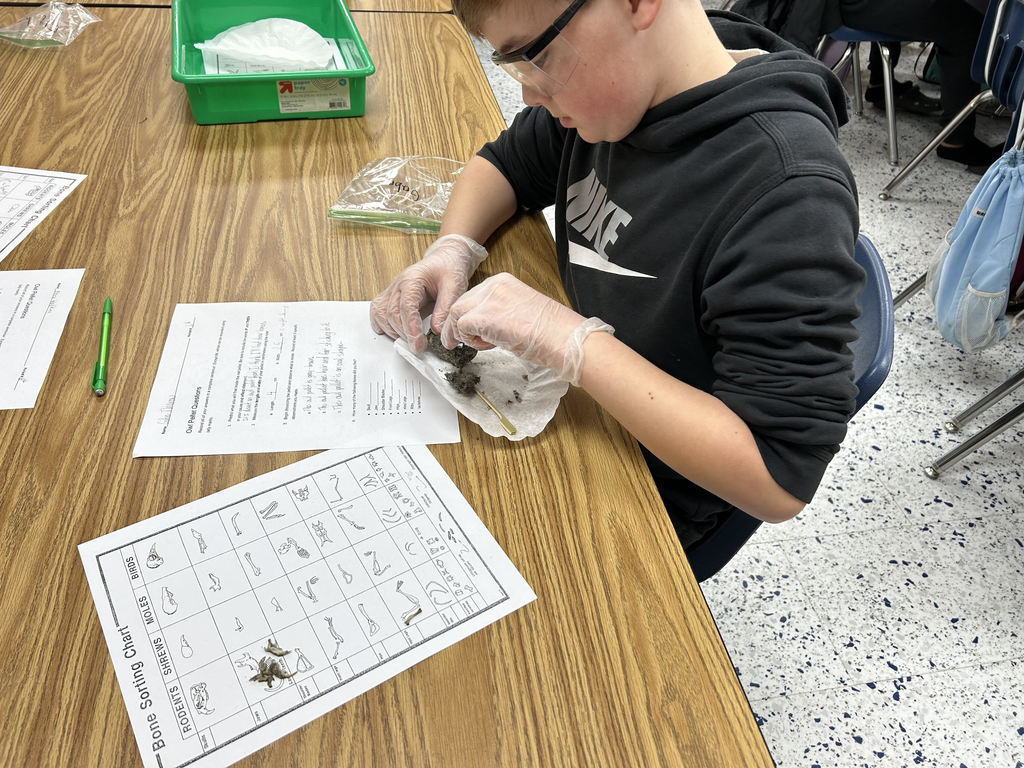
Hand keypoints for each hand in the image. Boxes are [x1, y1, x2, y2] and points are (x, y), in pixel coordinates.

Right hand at [369, 234, 486, 352]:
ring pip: (380, 314)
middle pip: (391, 313)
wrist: (443, 260)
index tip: (418, 344)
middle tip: (419, 347)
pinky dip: (381, 325)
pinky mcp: (390, 297)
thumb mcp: (454, 287)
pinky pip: (377, 312)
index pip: (405, 306)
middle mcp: (397, 284)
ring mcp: (391, 290)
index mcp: (412, 279)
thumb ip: (445, 309)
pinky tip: (394, 332)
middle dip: (404, 334)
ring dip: (393, 331)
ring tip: (411, 339)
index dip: (410, 328)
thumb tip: (436, 331)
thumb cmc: (448, 270)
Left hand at [441, 273, 613, 384]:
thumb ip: (502, 312)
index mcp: (504, 282)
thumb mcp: (522, 311)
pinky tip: (487, 345)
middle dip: (460, 323)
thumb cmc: (551, 331)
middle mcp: (493, 285)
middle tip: (463, 340)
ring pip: (457, 313)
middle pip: (462, 302)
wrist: (562, 337)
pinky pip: (461, 327)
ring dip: (463, 332)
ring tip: (480, 344)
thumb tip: (489, 326)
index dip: (471, 315)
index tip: (471, 329)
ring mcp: (488, 300)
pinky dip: (469, 340)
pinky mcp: (483, 317)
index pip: (475, 296)